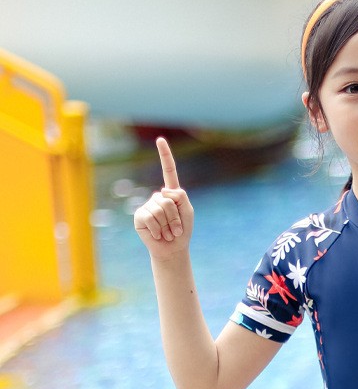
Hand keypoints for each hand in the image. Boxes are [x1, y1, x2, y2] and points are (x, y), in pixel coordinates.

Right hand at [133, 137, 194, 257]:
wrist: (172, 249)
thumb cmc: (182, 231)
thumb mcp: (188, 211)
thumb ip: (181, 197)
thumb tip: (163, 191)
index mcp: (171, 193)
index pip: (168, 171)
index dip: (164, 155)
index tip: (160, 139)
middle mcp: (158, 197)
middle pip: (168, 200)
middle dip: (176, 217)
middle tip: (176, 229)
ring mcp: (147, 206)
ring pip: (160, 209)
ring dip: (168, 225)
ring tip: (168, 233)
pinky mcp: (139, 216)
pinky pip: (150, 217)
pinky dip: (158, 229)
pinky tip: (158, 235)